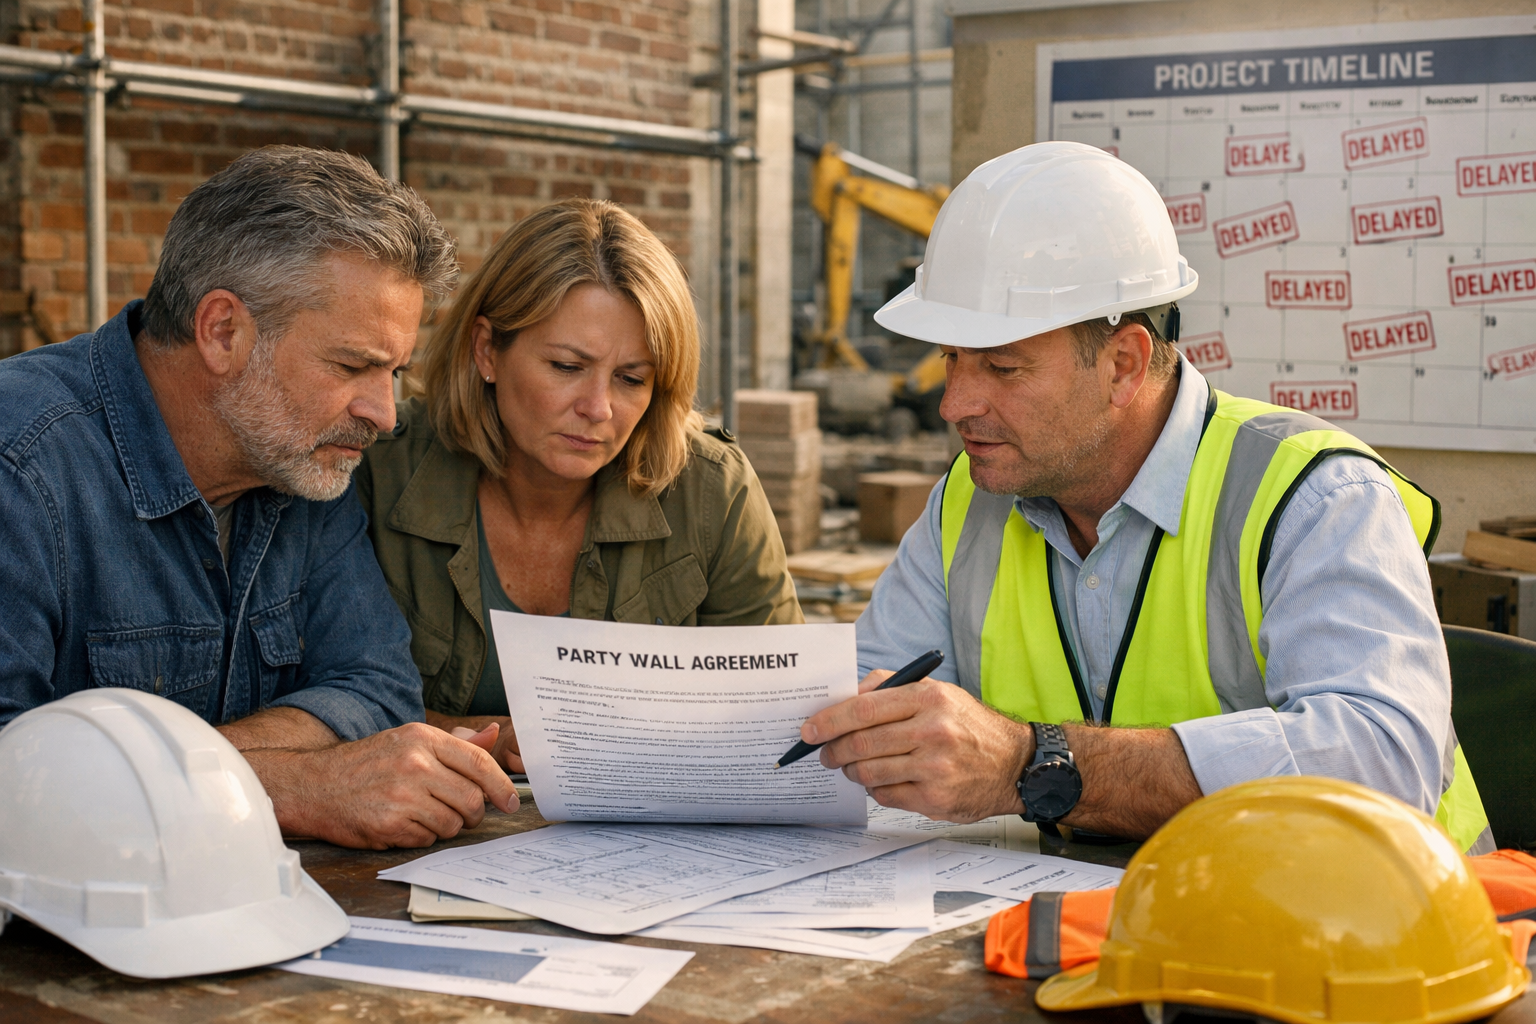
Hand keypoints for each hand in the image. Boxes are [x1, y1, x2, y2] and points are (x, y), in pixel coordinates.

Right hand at [248, 721, 519, 849]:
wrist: (314, 784)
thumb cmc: (365, 763)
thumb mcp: (408, 741)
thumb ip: (454, 743)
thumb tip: (494, 735)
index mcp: (423, 739)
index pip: (479, 763)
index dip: (501, 786)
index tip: (511, 802)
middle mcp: (415, 764)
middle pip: (472, 799)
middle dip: (473, 813)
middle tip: (462, 813)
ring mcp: (402, 795)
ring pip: (453, 823)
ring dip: (446, 826)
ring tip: (424, 815)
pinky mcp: (389, 824)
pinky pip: (427, 839)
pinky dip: (421, 836)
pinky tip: (403, 823)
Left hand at [803, 669, 1033, 822]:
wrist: (1014, 764)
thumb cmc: (969, 726)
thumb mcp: (938, 692)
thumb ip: (891, 688)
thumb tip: (846, 696)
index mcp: (929, 699)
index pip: (865, 708)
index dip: (830, 720)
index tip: (810, 729)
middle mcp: (933, 732)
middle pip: (862, 743)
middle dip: (833, 750)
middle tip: (823, 752)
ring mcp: (934, 768)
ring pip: (869, 772)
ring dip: (850, 771)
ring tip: (849, 766)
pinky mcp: (935, 798)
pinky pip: (885, 794)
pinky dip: (874, 788)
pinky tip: (880, 779)